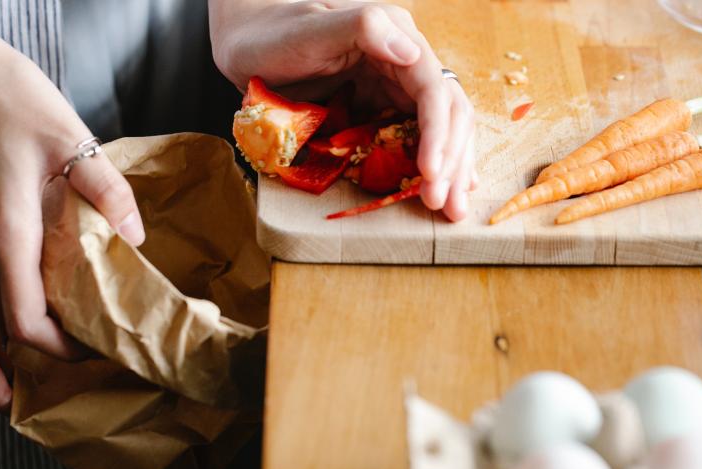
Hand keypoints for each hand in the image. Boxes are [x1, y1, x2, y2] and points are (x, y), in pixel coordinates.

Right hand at [0, 1, 144, 411]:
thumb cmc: (11, 103)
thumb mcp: (71, 140)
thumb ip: (108, 192)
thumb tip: (135, 238)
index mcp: (5, 233)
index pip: (22, 319)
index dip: (57, 349)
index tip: (92, 351)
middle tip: (36, 400)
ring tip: (30, 375)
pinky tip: (25, 319)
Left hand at [210, 0, 477, 220]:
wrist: (248, 47)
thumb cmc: (274, 35)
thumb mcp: (311, 29)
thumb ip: (363, 28)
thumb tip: (412, 52)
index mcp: (397, 36)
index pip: (433, 88)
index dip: (438, 132)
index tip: (430, 171)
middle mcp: (405, 62)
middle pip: (448, 113)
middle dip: (451, 160)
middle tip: (442, 203)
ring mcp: (394, 88)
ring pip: (440, 129)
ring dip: (450, 169)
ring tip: (452, 208)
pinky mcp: (381, 110)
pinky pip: (415, 139)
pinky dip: (433, 165)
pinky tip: (445, 187)